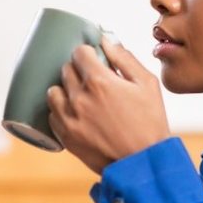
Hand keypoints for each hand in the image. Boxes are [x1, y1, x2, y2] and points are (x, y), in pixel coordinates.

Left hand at [47, 36, 170, 173]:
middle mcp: (79, 98)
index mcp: (99, 81)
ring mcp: (69, 118)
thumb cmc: (149, 122)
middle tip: (93, 80)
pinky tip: (77, 114)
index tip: (95, 59)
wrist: (142, 163)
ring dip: (65, 90)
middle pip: (66, 70)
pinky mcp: (65, 136)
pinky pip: (52, 114)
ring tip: (82, 97)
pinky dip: (62, 111)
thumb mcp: (146, 84)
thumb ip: (124, 58)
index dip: (88, 53)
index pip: (79, 53)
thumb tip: (106, 39)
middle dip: (79, 70)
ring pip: (53, 91)